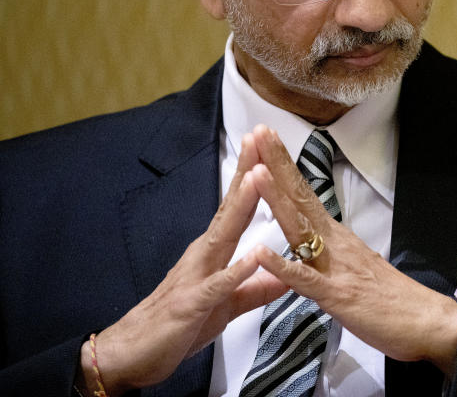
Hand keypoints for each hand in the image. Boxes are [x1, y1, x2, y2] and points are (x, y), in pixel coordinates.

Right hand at [79, 134, 287, 393]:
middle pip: (230, 209)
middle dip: (247, 174)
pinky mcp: (191, 305)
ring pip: (223, 236)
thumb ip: (255, 290)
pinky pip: (218, 286)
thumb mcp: (226, 307)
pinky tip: (255, 254)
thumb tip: (285, 276)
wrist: (130, 357)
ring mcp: (196, 277)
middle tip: (259, 139)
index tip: (266, 148)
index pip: (236, 209)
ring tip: (258, 178)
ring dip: (241, 207)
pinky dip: (237, 270)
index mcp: (213, 253)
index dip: (252, 179)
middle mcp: (203, 256)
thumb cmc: (178, 327)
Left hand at [246, 125, 456, 376]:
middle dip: (276, 165)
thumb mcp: (353, 270)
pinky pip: (305, 280)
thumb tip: (309, 249)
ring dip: (276, 200)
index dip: (283, 167)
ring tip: (256, 171)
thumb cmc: (391, 300)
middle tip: (259, 131)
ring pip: (300, 228)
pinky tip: (261, 253)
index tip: (266, 138)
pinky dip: (282, 266)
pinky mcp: (337, 296)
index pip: (304, 195)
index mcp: (336, 238)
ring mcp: (335, 267)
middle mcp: (334, 243)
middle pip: (300, 198)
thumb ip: (329, 256)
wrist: (426, 321)